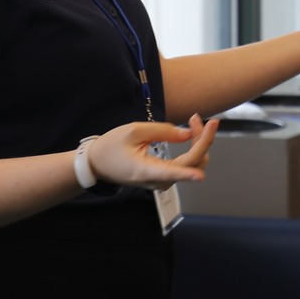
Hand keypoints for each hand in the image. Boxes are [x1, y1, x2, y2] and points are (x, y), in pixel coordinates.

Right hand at [88, 115, 218, 187]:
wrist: (98, 163)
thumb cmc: (111, 147)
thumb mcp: (134, 131)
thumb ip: (162, 131)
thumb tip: (187, 134)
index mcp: (146, 170)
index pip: (172, 173)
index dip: (188, 174)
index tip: (199, 176)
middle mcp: (158, 180)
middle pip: (191, 163)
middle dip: (201, 138)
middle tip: (196, 118)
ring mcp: (163, 181)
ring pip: (193, 164)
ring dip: (199, 143)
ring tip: (193, 122)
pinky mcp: (165, 177)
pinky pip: (187, 165)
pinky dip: (193, 148)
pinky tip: (191, 134)